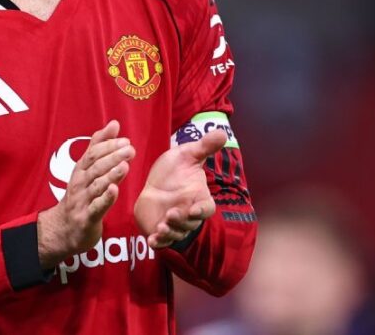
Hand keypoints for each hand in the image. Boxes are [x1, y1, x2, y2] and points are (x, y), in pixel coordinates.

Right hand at [37, 121, 135, 267]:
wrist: (63, 229)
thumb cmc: (80, 196)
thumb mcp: (86, 170)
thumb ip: (99, 146)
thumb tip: (114, 123)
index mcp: (81, 171)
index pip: (93, 154)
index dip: (108, 146)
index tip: (125, 140)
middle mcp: (80, 184)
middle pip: (95, 167)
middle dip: (112, 157)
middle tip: (130, 149)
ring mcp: (82, 201)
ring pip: (96, 186)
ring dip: (110, 175)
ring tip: (124, 166)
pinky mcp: (86, 218)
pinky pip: (96, 208)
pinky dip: (105, 199)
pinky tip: (114, 191)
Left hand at [133, 128, 227, 248]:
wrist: (153, 184)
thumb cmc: (174, 170)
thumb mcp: (187, 155)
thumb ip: (204, 147)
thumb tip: (223, 131)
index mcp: (198, 198)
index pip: (205, 208)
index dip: (201, 210)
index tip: (193, 210)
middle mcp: (188, 214)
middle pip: (190, 224)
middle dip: (181, 222)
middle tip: (171, 215)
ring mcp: (174, 224)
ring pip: (176, 234)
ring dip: (170, 233)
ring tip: (161, 228)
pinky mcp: (159, 230)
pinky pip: (161, 241)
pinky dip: (158, 243)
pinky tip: (151, 242)